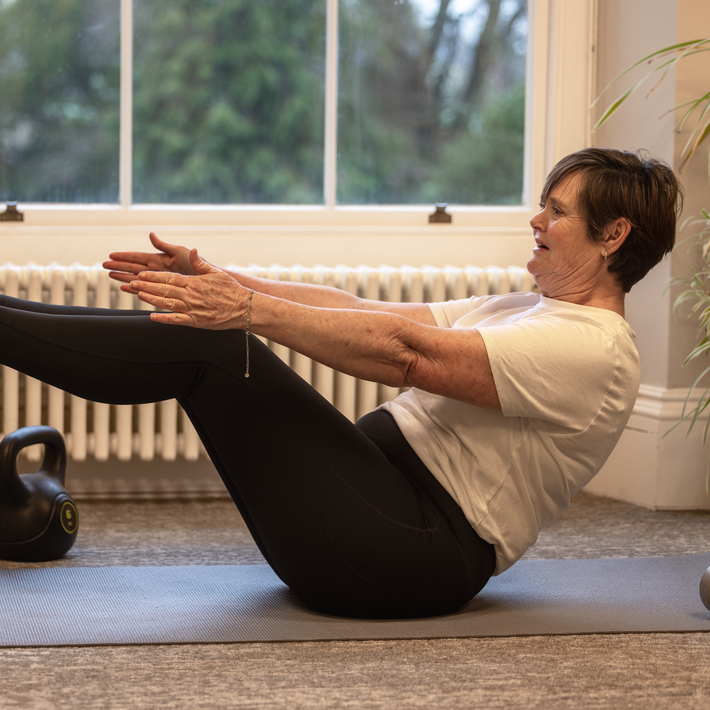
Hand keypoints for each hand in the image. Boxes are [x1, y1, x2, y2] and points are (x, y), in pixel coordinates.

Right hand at [103, 232, 199, 292]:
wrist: (210, 279)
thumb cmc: (198, 264)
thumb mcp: (180, 252)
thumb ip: (164, 246)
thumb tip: (150, 235)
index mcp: (161, 258)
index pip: (139, 257)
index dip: (125, 256)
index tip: (111, 255)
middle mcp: (158, 269)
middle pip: (134, 267)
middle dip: (119, 266)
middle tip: (104, 266)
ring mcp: (160, 279)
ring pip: (137, 278)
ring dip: (123, 277)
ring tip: (110, 276)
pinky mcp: (164, 289)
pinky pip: (146, 289)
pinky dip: (135, 289)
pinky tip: (125, 288)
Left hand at [129, 249, 248, 329]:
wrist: (243, 308)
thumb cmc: (231, 290)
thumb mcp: (216, 273)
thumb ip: (200, 264)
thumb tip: (192, 251)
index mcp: (194, 282)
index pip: (169, 278)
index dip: (153, 277)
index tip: (141, 274)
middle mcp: (191, 295)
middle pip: (164, 289)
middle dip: (146, 286)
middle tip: (132, 283)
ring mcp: (192, 309)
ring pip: (166, 303)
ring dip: (151, 299)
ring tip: (138, 295)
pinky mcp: (196, 321)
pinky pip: (176, 320)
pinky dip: (163, 318)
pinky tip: (152, 317)